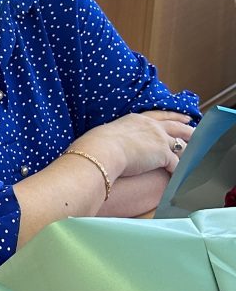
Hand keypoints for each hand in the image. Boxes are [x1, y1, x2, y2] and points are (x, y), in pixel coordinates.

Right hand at [71, 110, 194, 178]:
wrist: (102, 152)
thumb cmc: (96, 145)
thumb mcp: (107, 134)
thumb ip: (115, 136)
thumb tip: (109, 143)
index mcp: (136, 120)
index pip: (158, 115)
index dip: (171, 116)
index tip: (182, 117)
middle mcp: (150, 126)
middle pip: (175, 126)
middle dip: (187, 129)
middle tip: (195, 129)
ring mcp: (159, 140)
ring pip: (180, 143)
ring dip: (187, 149)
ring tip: (195, 154)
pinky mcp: (163, 155)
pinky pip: (176, 163)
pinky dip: (179, 170)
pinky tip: (182, 174)